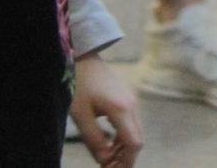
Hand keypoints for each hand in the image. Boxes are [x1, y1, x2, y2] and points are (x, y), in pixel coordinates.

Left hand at [70, 53, 143, 167]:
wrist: (83, 57)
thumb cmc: (79, 84)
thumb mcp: (81, 115)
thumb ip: (94, 139)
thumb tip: (104, 160)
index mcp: (121, 109)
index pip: (133, 143)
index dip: (126, 162)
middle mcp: (132, 105)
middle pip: (137, 139)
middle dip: (126, 158)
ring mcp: (132, 101)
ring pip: (136, 132)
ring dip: (124, 149)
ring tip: (106, 159)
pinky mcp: (128, 99)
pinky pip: (131, 124)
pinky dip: (123, 138)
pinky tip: (109, 144)